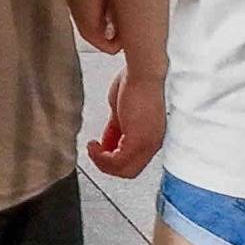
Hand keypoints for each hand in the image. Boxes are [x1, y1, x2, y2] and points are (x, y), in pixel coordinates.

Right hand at [90, 59, 164, 181]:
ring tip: (92, 148)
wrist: (143, 73)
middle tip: (93, 152)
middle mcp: (152, 143)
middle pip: (129, 171)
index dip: (113, 159)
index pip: (133, 162)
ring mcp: (147, 143)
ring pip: (124, 170)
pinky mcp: (139, 140)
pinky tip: (93, 145)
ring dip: (102, 162)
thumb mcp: (122, 111)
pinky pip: (117, 161)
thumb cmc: (137, 83)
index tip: (100, 149)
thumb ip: (116, 128)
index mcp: (151, 137)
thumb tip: (106, 141)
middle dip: (106, 165)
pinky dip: (101, 157)